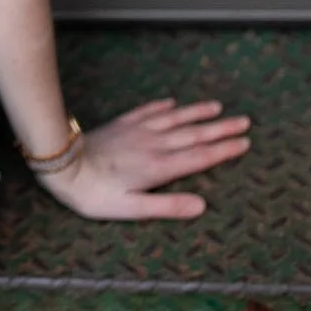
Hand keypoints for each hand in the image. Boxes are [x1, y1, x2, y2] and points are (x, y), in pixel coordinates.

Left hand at [38, 97, 251, 219]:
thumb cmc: (96, 194)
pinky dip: (163, 106)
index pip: (200, 156)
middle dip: (221, 128)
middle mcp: (154, 145)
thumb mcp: (133, 208)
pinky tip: (172, 102)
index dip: (224, 150)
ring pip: (175, 118)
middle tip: (245, 121)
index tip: (245, 142)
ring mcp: (138, 131)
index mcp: (160, 167)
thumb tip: (202, 206)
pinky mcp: (123, 124)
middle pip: (194, 134)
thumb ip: (168, 206)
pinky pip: (148, 111)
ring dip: (197, 112)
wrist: (64, 165)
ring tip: (217, 107)